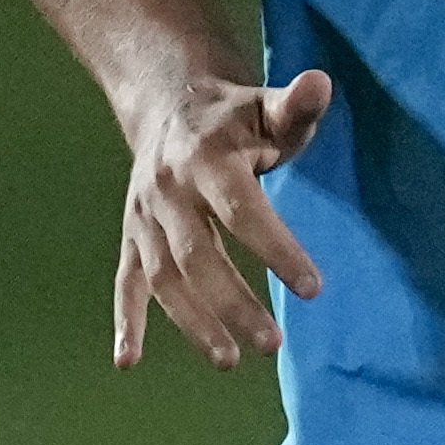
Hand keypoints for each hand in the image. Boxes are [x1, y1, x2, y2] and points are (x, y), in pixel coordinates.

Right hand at [111, 68, 332, 368]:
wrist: (169, 103)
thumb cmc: (235, 116)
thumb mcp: (266, 105)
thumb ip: (296, 105)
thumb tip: (319, 83)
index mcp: (205, 157)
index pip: (240, 210)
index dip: (275, 248)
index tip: (312, 287)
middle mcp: (167, 190)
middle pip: (196, 255)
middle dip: (232, 302)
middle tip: (273, 343)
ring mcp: (144, 218)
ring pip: (163, 278)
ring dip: (193, 322)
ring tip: (230, 358)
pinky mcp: (132, 237)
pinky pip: (125, 282)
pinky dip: (125, 321)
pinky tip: (128, 361)